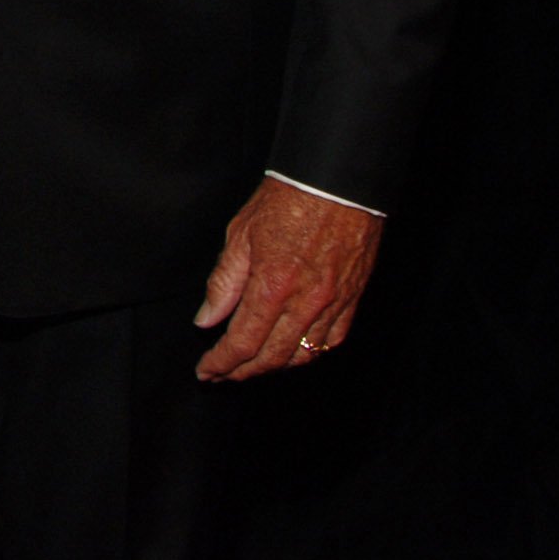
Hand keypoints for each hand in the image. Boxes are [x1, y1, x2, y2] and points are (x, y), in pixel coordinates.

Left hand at [194, 177, 384, 379]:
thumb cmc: (286, 201)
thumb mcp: (240, 234)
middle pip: (272, 356)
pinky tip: (293, 353)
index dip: (222, 363)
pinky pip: (332, 341)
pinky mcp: (352, 300)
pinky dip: (310, 354)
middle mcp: (305, 302)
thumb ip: (223, 282)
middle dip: (243, 372)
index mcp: (272, 286)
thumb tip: (207, 319)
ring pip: (304, 355)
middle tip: (222, 375)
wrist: (335, 184)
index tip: (206, 371)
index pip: (242, 341)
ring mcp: (332, 304)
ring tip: (252, 367)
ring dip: (275, 366)